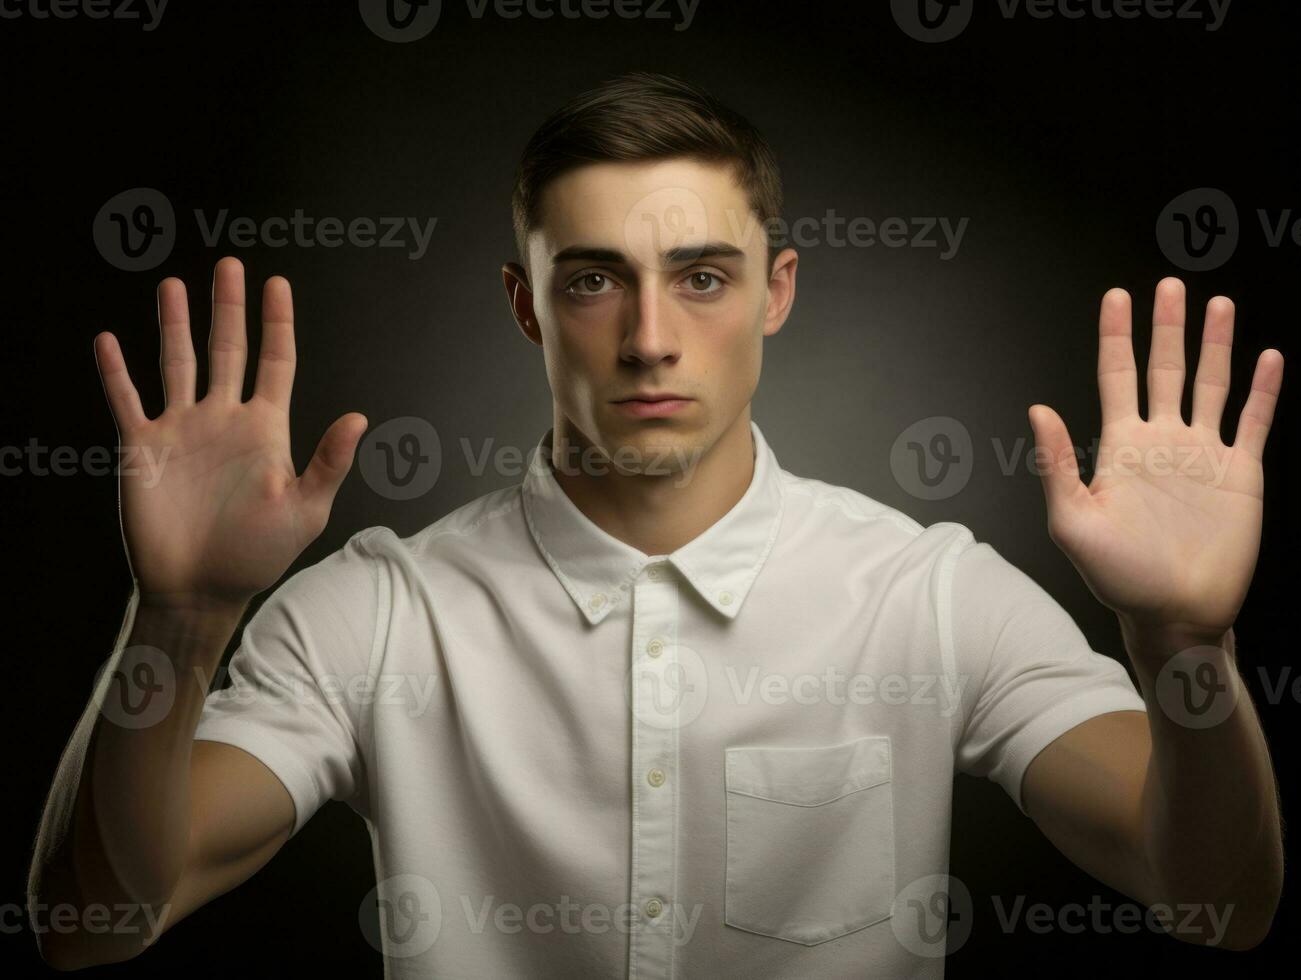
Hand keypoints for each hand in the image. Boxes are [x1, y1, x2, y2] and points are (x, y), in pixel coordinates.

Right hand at [94, 256, 367, 612]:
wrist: (200, 589)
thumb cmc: (257, 554)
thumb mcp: (305, 509)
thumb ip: (329, 462)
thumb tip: (360, 417)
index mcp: (265, 429)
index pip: (275, 362)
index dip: (276, 323)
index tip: (277, 283)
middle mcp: (223, 420)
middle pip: (227, 349)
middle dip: (228, 308)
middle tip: (229, 265)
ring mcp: (182, 430)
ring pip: (178, 363)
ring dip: (174, 325)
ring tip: (173, 284)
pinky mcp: (143, 447)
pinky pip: (127, 400)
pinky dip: (116, 372)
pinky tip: (108, 340)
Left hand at [1027, 277, 1282, 645]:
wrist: (1174, 613)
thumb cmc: (1118, 577)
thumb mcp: (1073, 522)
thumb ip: (1058, 464)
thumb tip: (1038, 409)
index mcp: (1121, 447)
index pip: (1117, 377)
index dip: (1115, 337)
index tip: (1115, 297)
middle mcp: (1162, 441)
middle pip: (1164, 369)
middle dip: (1166, 328)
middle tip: (1168, 286)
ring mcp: (1203, 454)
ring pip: (1211, 385)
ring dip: (1216, 345)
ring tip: (1219, 304)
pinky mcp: (1241, 473)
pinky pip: (1255, 422)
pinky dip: (1262, 390)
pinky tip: (1267, 357)